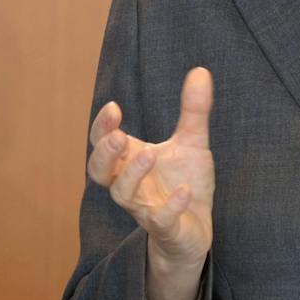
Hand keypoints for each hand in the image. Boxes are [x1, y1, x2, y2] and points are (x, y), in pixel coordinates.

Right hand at [86, 67, 215, 268]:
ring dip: (133, 174)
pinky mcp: (165, 228)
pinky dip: (169, 206)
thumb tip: (201, 71)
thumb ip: (193, 110)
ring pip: (123, 195)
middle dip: (104, 153)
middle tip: (119, 135)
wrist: (196, 229)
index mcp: (129, 161)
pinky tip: (183, 191)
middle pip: (99, 171)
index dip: (102, 127)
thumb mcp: (191, 142)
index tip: (114, 107)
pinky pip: (160, 220)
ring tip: (150, 153)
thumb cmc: (183, 182)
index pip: (102, 143)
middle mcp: (129, 184)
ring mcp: (145, 207)